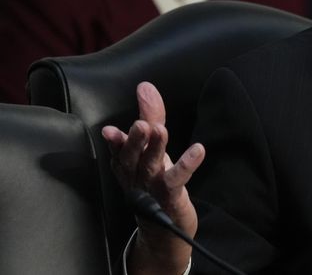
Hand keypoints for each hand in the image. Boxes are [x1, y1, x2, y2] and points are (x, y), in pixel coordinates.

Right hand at [102, 81, 204, 273]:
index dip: (115, 142)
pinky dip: (187, 165)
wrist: (163, 228)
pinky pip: (177, 180)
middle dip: (134, 142)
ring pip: (151, 168)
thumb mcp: (151, 147)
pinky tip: (198, 150)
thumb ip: (150, 115)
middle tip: (140, 125)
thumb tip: (145, 87)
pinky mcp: (171, 196)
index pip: (119, 150)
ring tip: (160, 130)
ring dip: (155, 149)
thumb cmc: (155, 181)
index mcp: (128, 164)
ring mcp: (152, 188)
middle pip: (132, 158)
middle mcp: (136, 176)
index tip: (109, 130)